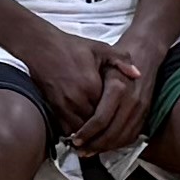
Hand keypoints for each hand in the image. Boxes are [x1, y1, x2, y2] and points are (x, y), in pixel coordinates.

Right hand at [29, 30, 143, 159]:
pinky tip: (83, 127)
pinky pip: (66, 127)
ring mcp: (63, 105)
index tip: (123, 117)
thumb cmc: (71, 47)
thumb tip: (138, 74)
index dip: (116, 116)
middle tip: (113, 130)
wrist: (41, 47)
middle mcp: (77, 99)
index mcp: (91, 86)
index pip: (109, 111)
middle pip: (95, 124)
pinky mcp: (53, 108)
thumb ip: (121, 60)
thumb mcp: (100, 48)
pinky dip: (75, 130)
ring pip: (80, 129)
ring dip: (90, 132)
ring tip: (99, 133)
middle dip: (104, 128)